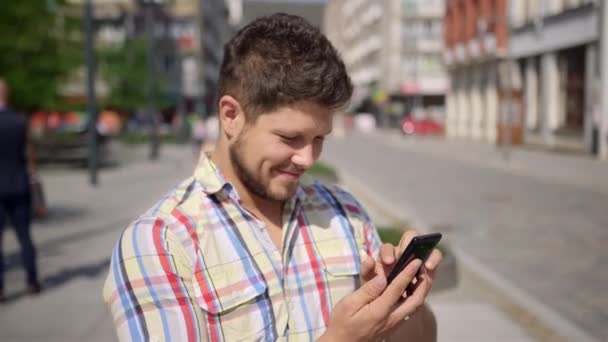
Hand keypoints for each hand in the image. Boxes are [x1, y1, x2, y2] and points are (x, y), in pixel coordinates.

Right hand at [320, 230, 442, 341]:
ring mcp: (394, 323)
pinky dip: (415, 299)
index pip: (398, 288)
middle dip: (423, 284)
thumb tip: (382, 277)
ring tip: (422, 278)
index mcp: (380, 309)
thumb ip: (367, 290)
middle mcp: (392, 317)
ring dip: (421, 292)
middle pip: (415, 300)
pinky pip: (409, 311)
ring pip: (415, 307)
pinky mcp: (393, 326)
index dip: (408, 273)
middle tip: (426, 269)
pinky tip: (412, 292)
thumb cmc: (342, 322)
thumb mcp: (348, 304)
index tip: (416, 261)